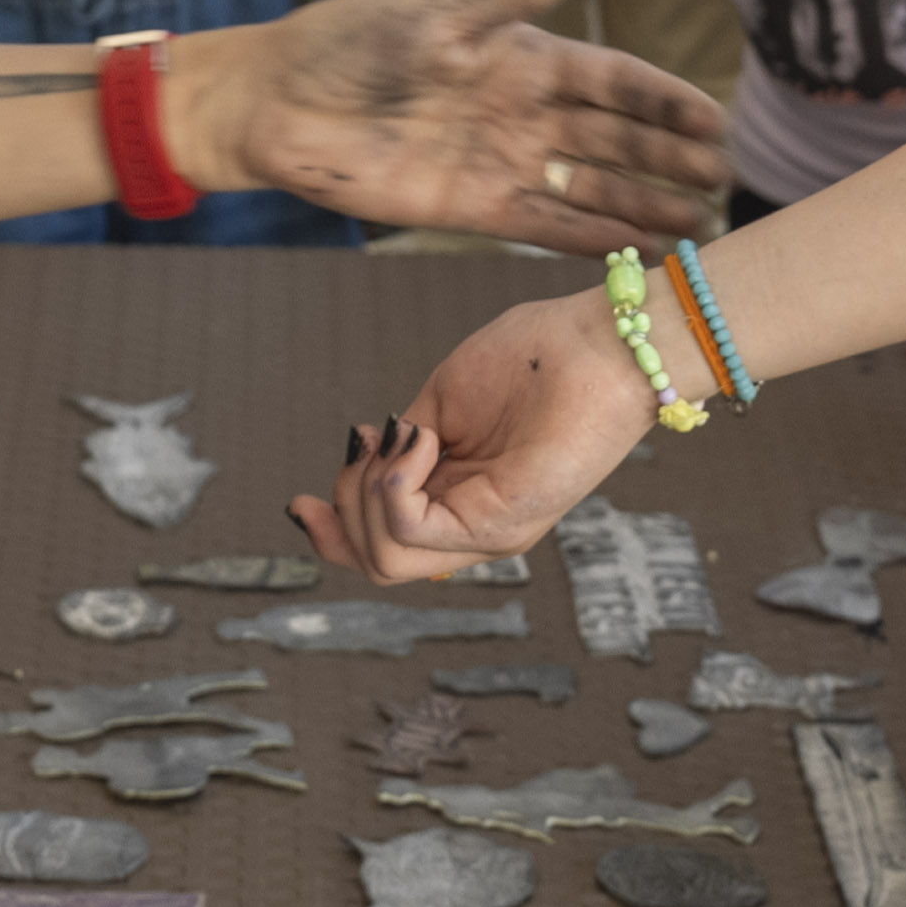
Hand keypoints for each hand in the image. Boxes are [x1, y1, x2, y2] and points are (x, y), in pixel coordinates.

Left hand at [191, 0, 726, 248]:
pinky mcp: (471, 209)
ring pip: (591, 187)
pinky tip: (638, 253)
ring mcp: (501, 162)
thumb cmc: (350, 41)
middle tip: (726, 180)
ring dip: (645, 205)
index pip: (613, 79)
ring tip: (702, 227)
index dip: (665, 100)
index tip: (715, 120)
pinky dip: (592, 238)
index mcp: (522, 55)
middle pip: (615, 139)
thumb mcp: (437, 13)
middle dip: (670, 159)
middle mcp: (522, 112)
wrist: (276, 103)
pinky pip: (545, 227)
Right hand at [291, 288, 641, 579]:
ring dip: (367, 493)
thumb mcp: (443, 404)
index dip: (331, 535)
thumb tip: (363, 461)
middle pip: (375, 564)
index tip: (300, 502)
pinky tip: (415, 441)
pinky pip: (411, 531)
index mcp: (460, 503)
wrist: (605, 342)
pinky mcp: (502, 524)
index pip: (383, 552)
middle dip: (342, 509)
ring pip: (387, 559)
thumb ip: (402, 445)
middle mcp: (475, 530)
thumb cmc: (538, 356)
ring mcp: (490, 533)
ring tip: (404, 438)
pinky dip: (391, 484)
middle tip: (370, 442)